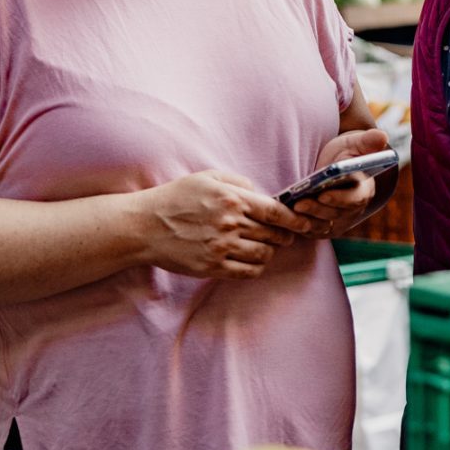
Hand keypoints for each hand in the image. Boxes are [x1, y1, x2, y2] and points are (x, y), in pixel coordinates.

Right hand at [139, 170, 313, 279]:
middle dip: (284, 236)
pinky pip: (248, 272)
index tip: (305, 223)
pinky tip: (253, 261)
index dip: (296, 219)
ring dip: (270, 251)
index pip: (277, 212)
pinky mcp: (213, 267)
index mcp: (233, 199)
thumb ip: (239, 182)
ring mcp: (222, 247)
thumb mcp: (207, 178)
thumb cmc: (176, 198)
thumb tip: (262, 193)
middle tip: (285, 237)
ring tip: (266, 248)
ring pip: (264, 254)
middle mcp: (231, 223)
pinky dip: (257, 267)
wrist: (144, 226)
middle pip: (274, 234)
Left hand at [292, 128, 394, 237]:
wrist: (333, 167)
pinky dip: (300, 227)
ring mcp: (339, 221)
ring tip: (291, 210)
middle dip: (317, 210)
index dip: (339, 199)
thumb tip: (382, 136)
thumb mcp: (354, 144)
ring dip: (307, 219)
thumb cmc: (345, 153)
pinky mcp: (324, 228)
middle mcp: (353, 210)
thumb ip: (367, 141)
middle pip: (336, 214)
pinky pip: (311, 231)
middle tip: (299, 204)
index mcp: (364, 190)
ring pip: (323, 225)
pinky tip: (287, 219)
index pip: (355, 199)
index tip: (323, 194)